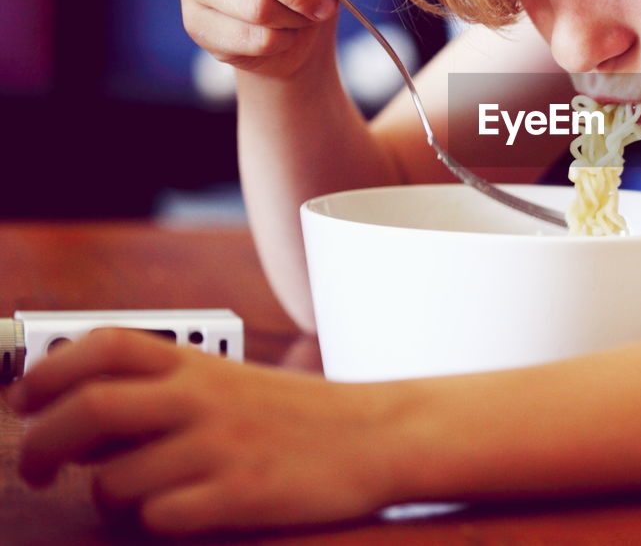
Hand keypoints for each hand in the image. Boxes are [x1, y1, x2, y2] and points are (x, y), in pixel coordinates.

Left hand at [11, 328, 404, 533]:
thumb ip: (164, 389)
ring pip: (113, 481)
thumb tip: (76, 419)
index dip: (50, 371)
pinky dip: (152, 521)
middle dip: (41, 445)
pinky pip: (159, 518)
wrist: (378, 435)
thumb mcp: (232, 380)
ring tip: (129, 495)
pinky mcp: (239, 496)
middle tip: (37, 470)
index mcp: (199, 364)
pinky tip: (176, 511)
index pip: (104, 346)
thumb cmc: (298, 415)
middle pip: (89, 410)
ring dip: (104, 496)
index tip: (26, 401)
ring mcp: (220, 448)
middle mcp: (203, 398)